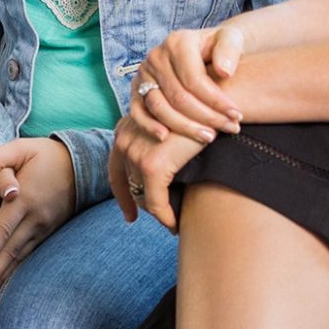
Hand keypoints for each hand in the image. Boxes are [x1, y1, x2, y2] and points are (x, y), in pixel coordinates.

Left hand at [0, 138, 76, 306]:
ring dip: (2, 279)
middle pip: (9, 250)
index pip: (3, 229)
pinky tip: (4, 286)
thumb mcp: (20, 147)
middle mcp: (35, 217)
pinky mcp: (48, 233)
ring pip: (19, 258)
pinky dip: (15, 272)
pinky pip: (29, 256)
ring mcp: (44, 227)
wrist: (82, 164)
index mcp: (25, 198)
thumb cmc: (45, 154)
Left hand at [110, 110, 207, 229]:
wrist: (212, 103)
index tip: (129, 215)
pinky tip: (175, 225)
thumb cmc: (197, 113)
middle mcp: (123, 140)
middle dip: (143, 204)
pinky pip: (156, 203)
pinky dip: (165, 217)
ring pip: (143, 196)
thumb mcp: (169, 128)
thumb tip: (158, 173)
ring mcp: (135, 152)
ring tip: (172, 222)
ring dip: (158, 211)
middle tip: (160, 218)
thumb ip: (157, 145)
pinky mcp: (151, 165)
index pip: (116, 170)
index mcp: (125, 130)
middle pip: (129, 185)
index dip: (122, 195)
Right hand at [131, 26, 245, 146]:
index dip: (216, 101)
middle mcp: (156, 56)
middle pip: (178, 97)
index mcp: (177, 42)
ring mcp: (144, 74)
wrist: (204, 49)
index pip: (194, 80)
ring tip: (209, 136)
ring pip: (159, 107)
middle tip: (230, 128)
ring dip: (185, 127)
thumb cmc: (220, 47)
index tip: (237, 115)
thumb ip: (229, 50)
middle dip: (207, 117)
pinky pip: (138, 112)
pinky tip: (165, 138)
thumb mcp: (231, 39)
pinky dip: (149, 126)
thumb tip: (224, 71)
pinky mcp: (137, 89)